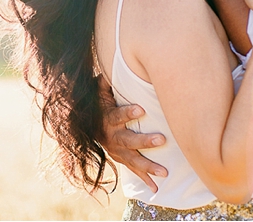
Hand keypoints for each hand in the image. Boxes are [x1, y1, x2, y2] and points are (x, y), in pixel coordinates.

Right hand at [97, 75, 167, 191]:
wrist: (87, 124)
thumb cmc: (100, 102)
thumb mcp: (99, 90)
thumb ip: (105, 81)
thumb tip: (111, 64)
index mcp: (106, 118)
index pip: (117, 115)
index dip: (128, 113)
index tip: (141, 109)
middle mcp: (110, 136)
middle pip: (127, 140)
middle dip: (144, 141)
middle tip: (161, 140)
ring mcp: (115, 150)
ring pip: (132, 160)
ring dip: (148, 166)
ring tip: (164, 172)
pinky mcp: (120, 158)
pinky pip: (133, 170)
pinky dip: (144, 180)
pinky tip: (157, 189)